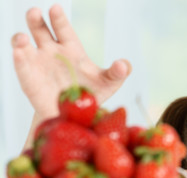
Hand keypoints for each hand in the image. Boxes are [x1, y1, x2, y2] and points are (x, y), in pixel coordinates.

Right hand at [11, 4, 130, 120]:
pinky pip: (21, 67)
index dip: (59, 19)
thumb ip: (117, 73)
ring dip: (20, 39)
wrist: (74, 115)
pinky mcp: (29, 80)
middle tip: (35, 12)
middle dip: (36, 20)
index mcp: (71, 49)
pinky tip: (18, 54)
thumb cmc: (91, 94)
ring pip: (24, 46)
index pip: (64, 29)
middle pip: (40, 31)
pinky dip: (18, 60)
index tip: (55, 8)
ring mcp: (38, 65)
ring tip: (22, 39)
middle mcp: (52, 52)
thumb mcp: (108, 83)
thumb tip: (124, 65)